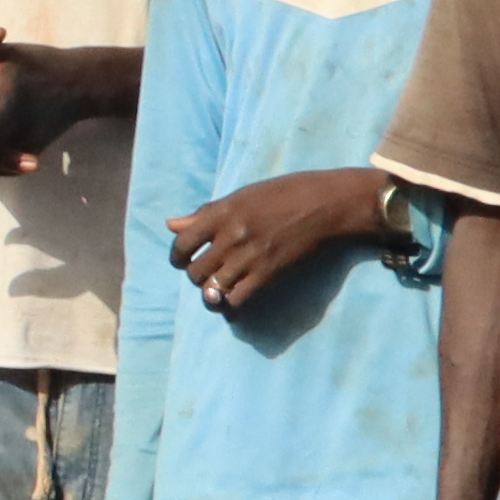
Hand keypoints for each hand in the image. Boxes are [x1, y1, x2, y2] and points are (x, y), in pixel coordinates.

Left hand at [164, 168, 391, 314]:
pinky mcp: (268, 275)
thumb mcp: (241, 195)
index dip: (178, 256)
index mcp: (221, 213)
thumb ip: (204, 214)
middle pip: (194, 271)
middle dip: (196, 275)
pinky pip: (236, 300)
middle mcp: (230, 236)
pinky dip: (230, 305)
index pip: (181, 243)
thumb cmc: (286, 193)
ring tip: (218, 289)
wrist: (328, 204)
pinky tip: (233, 301)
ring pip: (211, 289)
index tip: (184, 259)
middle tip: (207, 273)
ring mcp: (248, 257)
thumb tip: (170, 224)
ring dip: (211, 292)